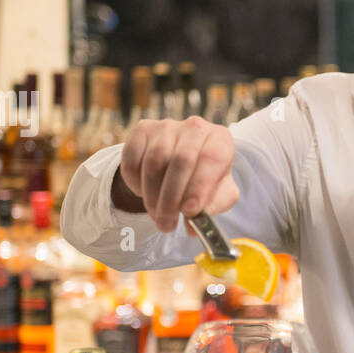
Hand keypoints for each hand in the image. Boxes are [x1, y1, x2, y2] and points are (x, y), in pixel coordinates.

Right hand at [112, 117, 238, 232]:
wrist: (180, 163)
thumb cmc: (204, 180)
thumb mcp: (218, 194)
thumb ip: (212, 208)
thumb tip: (193, 225)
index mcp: (220, 140)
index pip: (212, 159)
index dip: (200, 187)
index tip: (190, 212)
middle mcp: (195, 127)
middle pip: (181, 161)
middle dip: (171, 199)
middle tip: (166, 225)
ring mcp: (167, 126)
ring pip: (154, 162)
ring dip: (153, 196)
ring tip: (157, 216)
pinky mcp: (142, 130)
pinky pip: (133, 159)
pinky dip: (135, 182)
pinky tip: (144, 194)